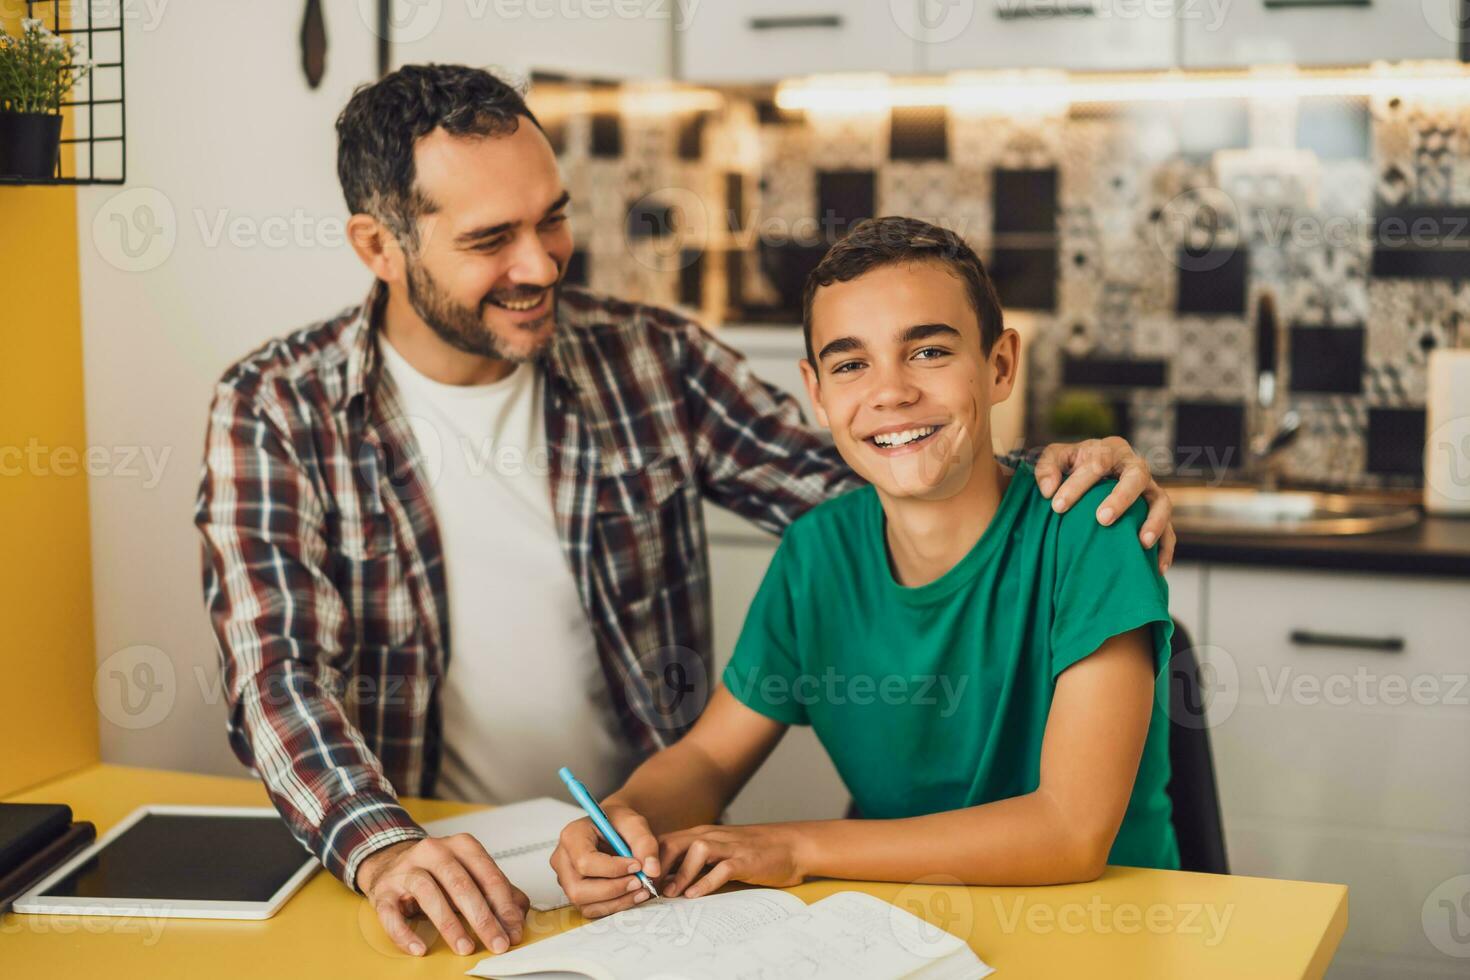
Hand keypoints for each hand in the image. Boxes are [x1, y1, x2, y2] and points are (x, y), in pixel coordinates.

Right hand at [356, 835, 528, 956]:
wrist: (390, 863)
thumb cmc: (438, 873)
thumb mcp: (470, 874)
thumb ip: (497, 891)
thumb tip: (519, 916)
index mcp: (462, 846)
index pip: (488, 875)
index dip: (504, 905)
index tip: (513, 930)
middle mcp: (434, 851)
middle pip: (462, 885)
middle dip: (483, 918)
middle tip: (497, 943)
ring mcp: (406, 869)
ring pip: (429, 894)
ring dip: (450, 925)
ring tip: (465, 947)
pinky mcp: (383, 890)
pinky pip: (391, 913)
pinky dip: (405, 933)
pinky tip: (419, 948)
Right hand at [549, 806, 660, 918]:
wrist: (614, 829)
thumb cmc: (619, 823)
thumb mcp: (634, 823)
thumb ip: (645, 843)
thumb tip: (652, 870)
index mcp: (571, 836)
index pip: (585, 861)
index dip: (612, 869)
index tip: (637, 865)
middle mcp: (562, 860)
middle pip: (579, 889)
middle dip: (614, 889)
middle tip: (641, 882)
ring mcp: (566, 880)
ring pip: (585, 903)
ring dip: (617, 901)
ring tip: (642, 889)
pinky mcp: (576, 893)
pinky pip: (592, 909)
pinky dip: (615, 906)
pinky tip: (633, 895)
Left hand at [658, 824, 808, 899]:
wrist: (792, 846)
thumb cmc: (753, 852)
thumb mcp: (721, 852)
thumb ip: (697, 862)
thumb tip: (667, 881)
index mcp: (703, 834)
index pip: (666, 841)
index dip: (649, 859)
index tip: (638, 880)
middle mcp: (713, 836)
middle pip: (675, 842)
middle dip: (656, 865)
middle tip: (646, 888)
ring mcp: (729, 846)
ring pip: (696, 851)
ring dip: (679, 873)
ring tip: (669, 894)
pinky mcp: (745, 859)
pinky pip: (722, 868)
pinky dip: (706, 882)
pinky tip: (696, 895)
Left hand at [1033, 436, 1175, 570]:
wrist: (1093, 471)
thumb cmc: (1073, 464)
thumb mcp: (1056, 457)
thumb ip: (1047, 467)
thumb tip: (1048, 490)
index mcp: (1110, 450)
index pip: (1097, 463)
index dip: (1077, 484)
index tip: (1057, 506)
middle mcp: (1135, 467)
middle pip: (1137, 477)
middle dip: (1122, 498)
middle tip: (1103, 519)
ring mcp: (1150, 490)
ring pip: (1162, 502)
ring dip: (1154, 522)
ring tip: (1142, 543)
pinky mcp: (1156, 512)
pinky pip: (1170, 529)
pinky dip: (1166, 548)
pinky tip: (1157, 568)